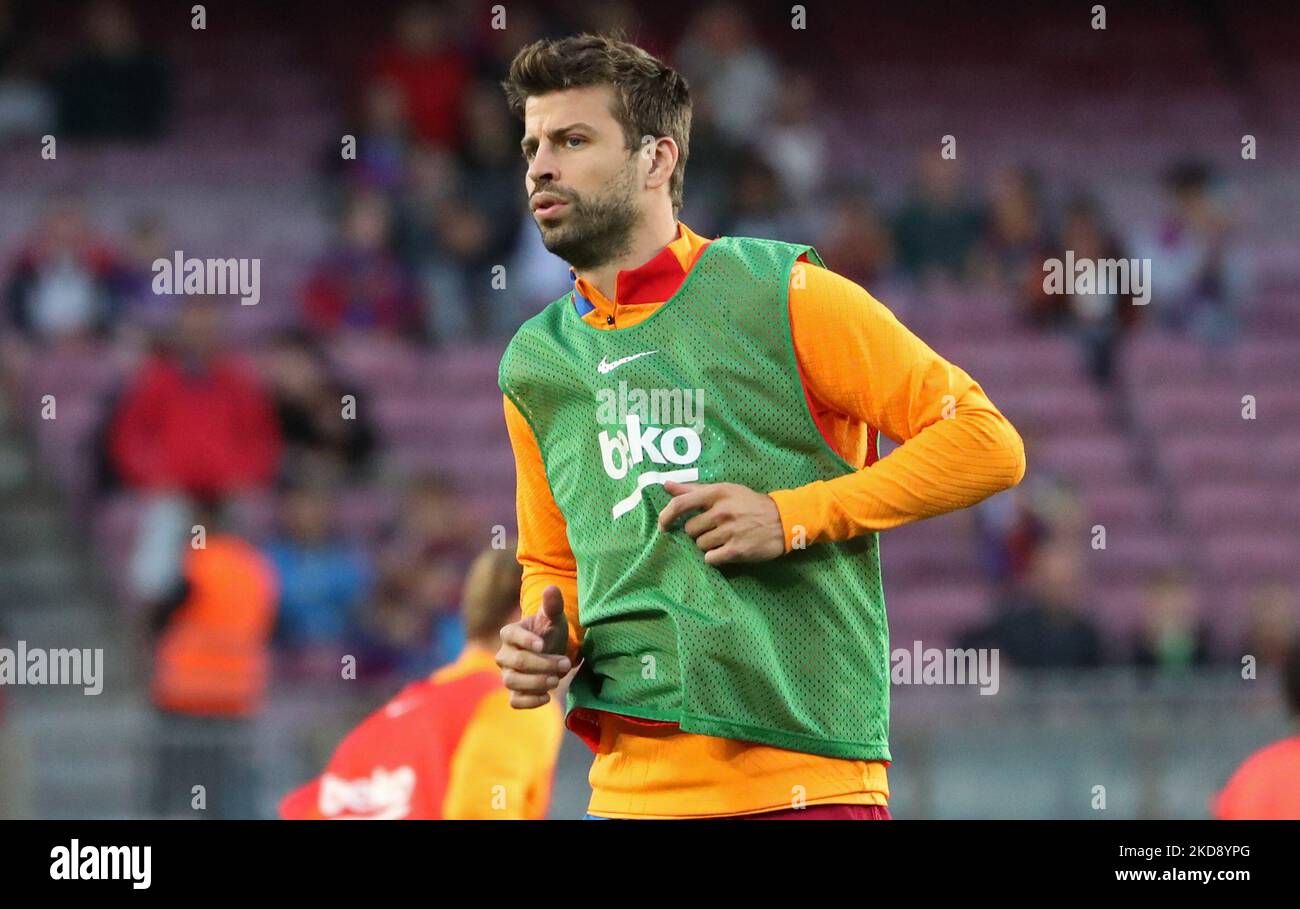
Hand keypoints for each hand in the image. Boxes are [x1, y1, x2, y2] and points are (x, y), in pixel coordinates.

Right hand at [496, 585, 571, 707]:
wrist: (550, 651)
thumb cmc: (549, 631)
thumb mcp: (553, 617)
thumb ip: (552, 604)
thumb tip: (551, 588)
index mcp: (510, 633)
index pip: (512, 636)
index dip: (526, 641)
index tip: (543, 645)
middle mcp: (504, 654)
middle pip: (516, 662)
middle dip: (542, 664)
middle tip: (565, 664)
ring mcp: (507, 674)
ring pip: (513, 682)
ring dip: (536, 683)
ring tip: (556, 680)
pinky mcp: (514, 692)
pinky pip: (515, 701)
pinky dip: (529, 701)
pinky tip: (547, 697)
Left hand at [657, 481, 785, 565]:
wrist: (784, 520)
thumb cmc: (750, 504)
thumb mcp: (725, 491)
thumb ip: (694, 489)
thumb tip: (666, 485)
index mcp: (717, 494)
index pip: (681, 504)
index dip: (666, 515)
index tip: (663, 524)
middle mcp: (722, 511)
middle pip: (690, 530)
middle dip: (698, 532)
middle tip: (715, 529)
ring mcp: (729, 531)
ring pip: (700, 545)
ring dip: (708, 545)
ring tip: (725, 538)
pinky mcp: (737, 550)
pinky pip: (710, 559)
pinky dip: (715, 557)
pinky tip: (727, 550)